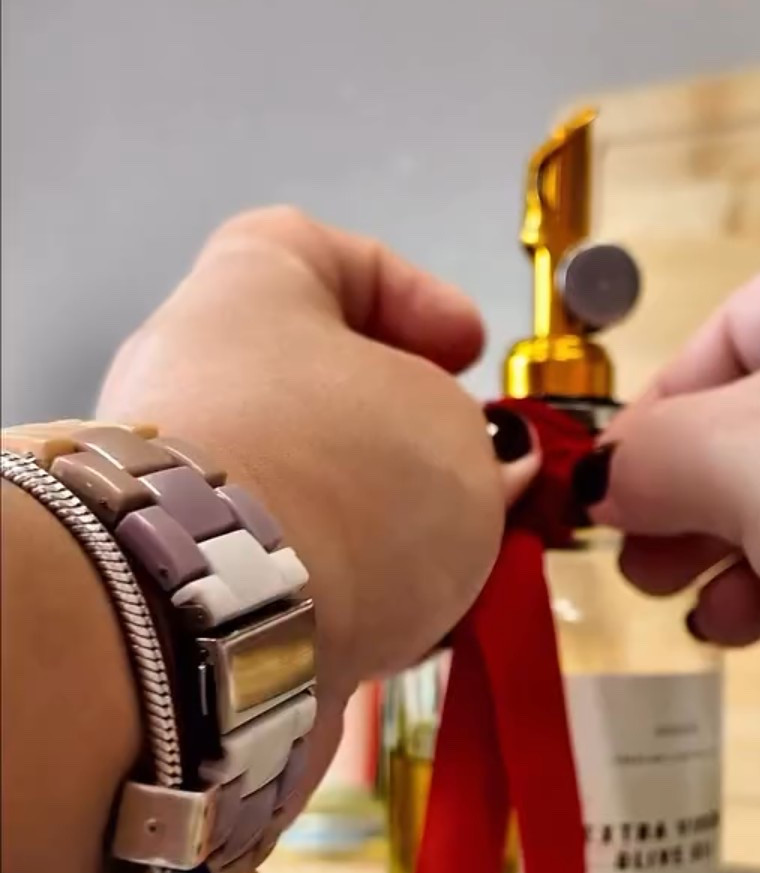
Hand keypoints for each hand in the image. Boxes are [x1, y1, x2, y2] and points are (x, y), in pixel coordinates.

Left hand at [99, 207, 535, 713]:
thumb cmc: (348, 475)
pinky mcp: (174, 580)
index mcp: (243, 290)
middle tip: (473, 471)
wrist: (223, 619)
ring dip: (378, 518)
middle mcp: (189, 374)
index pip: (324, 253)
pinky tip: (399, 617)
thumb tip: (475, 471)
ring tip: (450, 562)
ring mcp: (171, 482)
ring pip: (301, 485)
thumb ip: (473, 440)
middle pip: (314, 384)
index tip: (470, 353)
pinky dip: (339, 583)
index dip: (412, 294)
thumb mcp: (458, 433)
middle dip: (403, 432)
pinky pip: (277, 565)